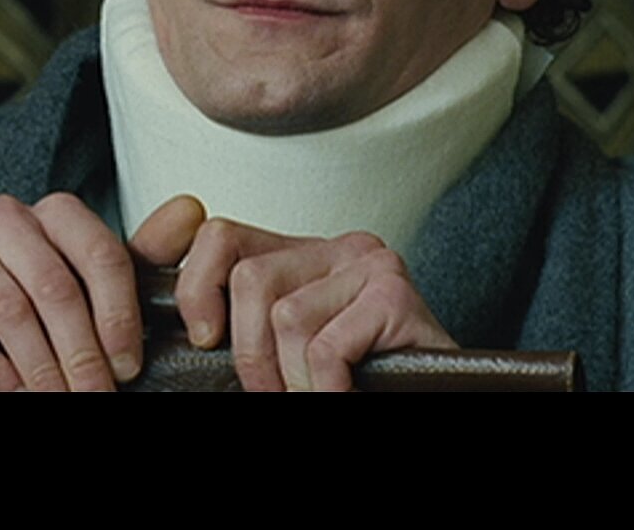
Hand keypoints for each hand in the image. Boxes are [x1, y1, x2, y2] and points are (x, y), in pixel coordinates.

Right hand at [0, 193, 203, 390]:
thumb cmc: (28, 312)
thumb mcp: (87, 291)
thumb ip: (139, 258)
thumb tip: (193, 212)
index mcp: (50, 212)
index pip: (98, 253)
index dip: (118, 316)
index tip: (128, 368)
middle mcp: (0, 215)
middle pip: (54, 283)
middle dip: (80, 353)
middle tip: (95, 398)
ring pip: (9, 305)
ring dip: (40, 366)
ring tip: (58, 402)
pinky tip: (13, 392)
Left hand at [176, 217, 455, 390]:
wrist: (437, 396)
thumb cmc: (361, 381)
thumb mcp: (288, 351)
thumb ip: (247, 327)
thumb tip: (196, 331)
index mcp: (300, 254)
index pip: (220, 237)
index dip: (196, 287)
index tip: (204, 339)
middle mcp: (337, 246)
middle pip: (250, 280)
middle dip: (251, 354)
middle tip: (274, 394)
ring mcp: (370, 264)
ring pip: (287, 318)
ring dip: (294, 381)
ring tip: (318, 394)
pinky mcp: (396, 294)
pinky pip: (326, 348)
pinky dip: (325, 389)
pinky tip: (346, 394)